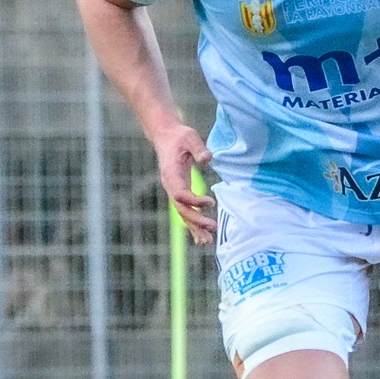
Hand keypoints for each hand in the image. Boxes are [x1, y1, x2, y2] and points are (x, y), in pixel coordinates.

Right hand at [153, 123, 215, 244]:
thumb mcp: (190, 137)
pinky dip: (193, 224)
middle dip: (196, 220)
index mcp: (171, 174)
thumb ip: (198, 148)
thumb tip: (208, 158)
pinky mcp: (179, 192)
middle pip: (181, 208)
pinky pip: (186, 211)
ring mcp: (174, 191)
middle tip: (212, 228)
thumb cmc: (180, 136)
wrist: (166, 137)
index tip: (210, 202)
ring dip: (195, 228)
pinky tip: (202, 237)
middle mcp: (170, 186)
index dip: (194, 200)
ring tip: (207, 242)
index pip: (180, 193)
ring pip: (183, 214)